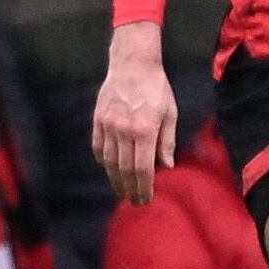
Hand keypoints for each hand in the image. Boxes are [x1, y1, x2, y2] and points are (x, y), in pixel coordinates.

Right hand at [94, 33, 175, 206]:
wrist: (132, 66)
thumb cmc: (157, 89)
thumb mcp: (170, 113)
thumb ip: (167, 141)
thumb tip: (167, 166)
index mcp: (144, 130)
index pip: (142, 168)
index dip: (144, 186)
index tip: (146, 199)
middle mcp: (123, 131)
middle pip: (124, 168)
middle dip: (130, 188)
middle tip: (135, 201)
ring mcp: (107, 126)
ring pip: (109, 161)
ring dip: (115, 179)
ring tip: (122, 191)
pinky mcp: (97, 121)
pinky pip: (98, 147)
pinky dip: (104, 161)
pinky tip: (109, 169)